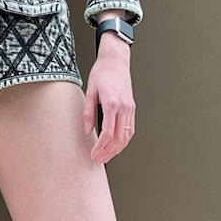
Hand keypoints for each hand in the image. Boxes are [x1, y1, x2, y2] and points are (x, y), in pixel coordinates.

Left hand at [82, 39, 134, 164]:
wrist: (115, 60)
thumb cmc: (101, 73)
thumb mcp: (90, 91)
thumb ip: (88, 112)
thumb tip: (87, 130)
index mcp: (112, 103)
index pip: (107, 133)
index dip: (100, 147)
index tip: (93, 155)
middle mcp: (123, 107)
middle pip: (118, 138)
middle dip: (108, 152)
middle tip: (98, 160)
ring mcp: (130, 108)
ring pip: (126, 136)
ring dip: (117, 149)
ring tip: (106, 157)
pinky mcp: (132, 107)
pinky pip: (130, 129)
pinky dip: (124, 140)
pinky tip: (117, 146)